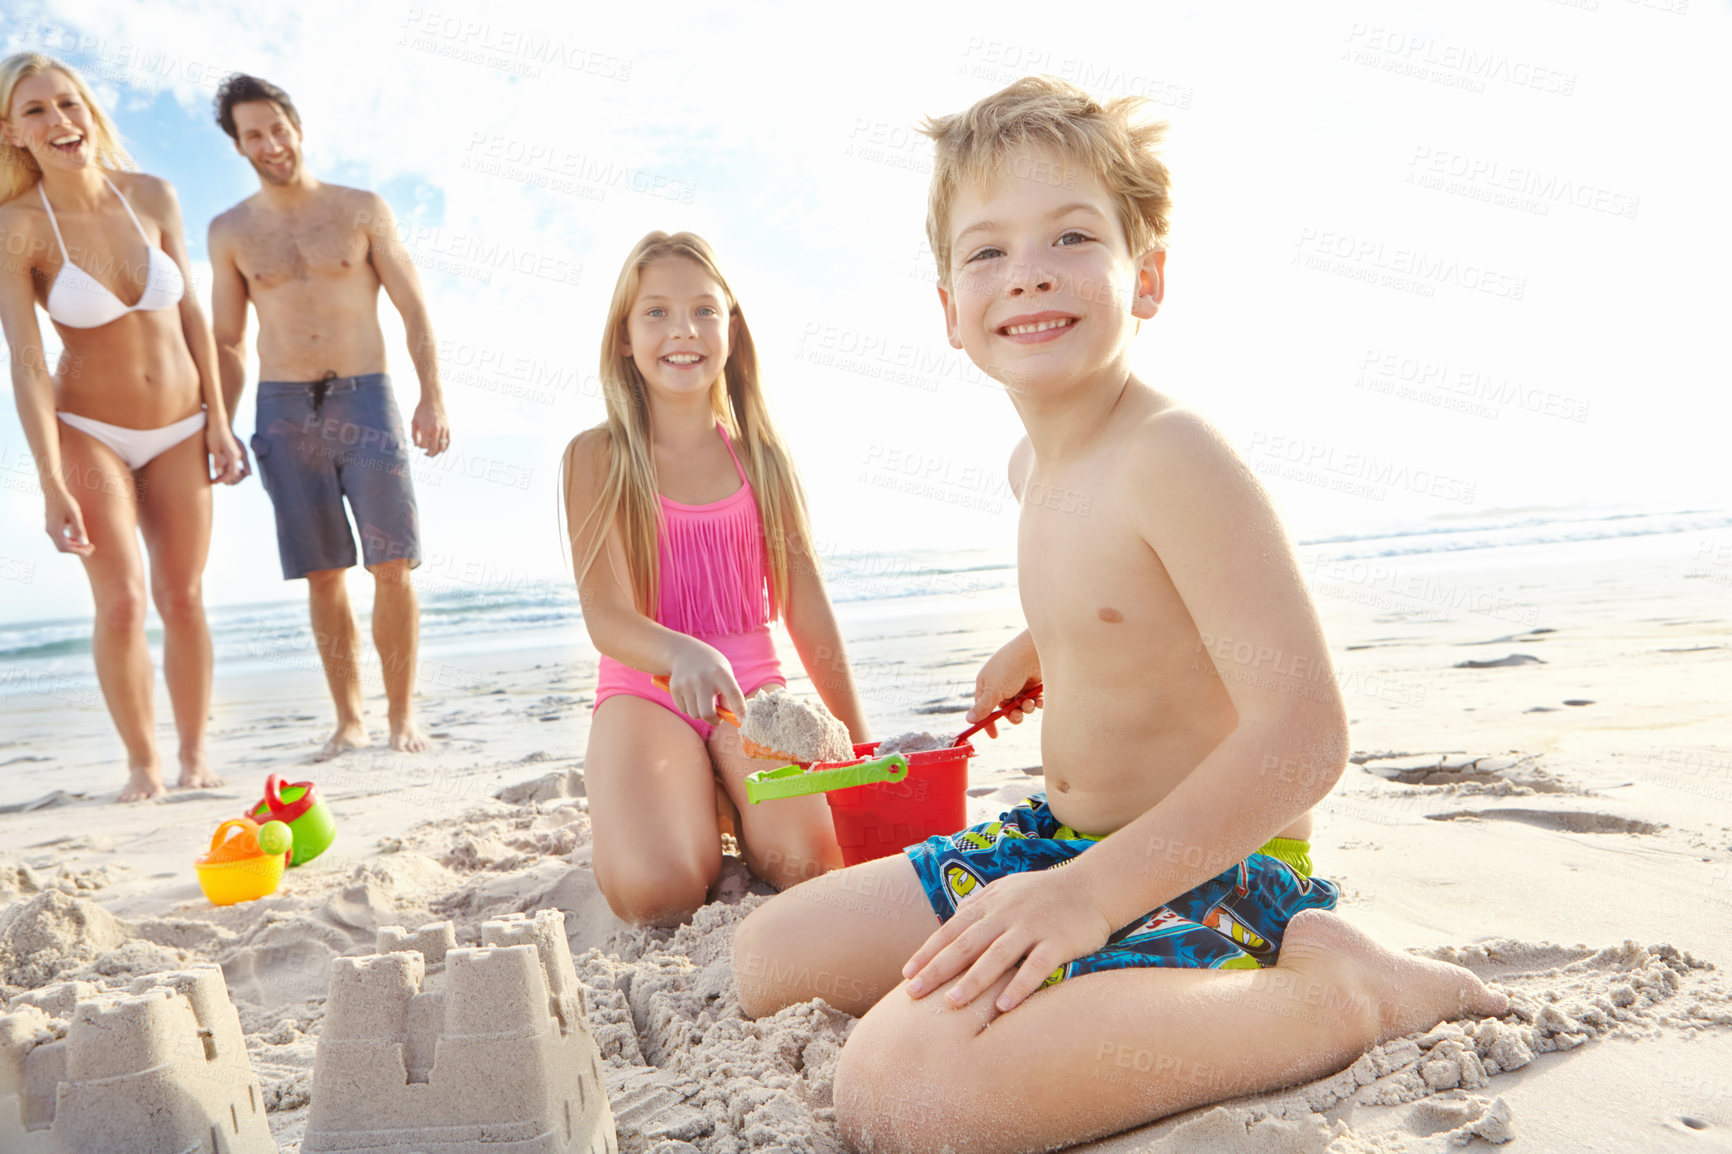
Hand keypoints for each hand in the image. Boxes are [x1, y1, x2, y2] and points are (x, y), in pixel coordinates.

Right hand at [43, 486, 92, 555]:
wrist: (54, 491)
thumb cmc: (65, 502)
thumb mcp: (75, 515)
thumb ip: (79, 529)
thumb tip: (84, 543)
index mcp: (55, 530)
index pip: (66, 548)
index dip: (79, 551)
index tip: (90, 549)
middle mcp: (50, 531)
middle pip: (63, 548)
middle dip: (77, 550)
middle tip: (91, 548)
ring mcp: (49, 529)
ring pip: (61, 544)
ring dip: (74, 546)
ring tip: (87, 543)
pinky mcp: (51, 526)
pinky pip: (60, 538)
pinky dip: (69, 541)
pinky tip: (78, 537)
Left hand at [206, 421, 247, 483]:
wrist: (217, 422)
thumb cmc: (214, 434)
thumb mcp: (213, 448)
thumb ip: (217, 461)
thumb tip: (219, 474)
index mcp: (234, 455)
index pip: (233, 473)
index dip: (223, 479)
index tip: (214, 481)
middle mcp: (238, 456)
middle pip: (236, 474)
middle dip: (227, 480)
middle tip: (215, 481)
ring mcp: (236, 454)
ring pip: (236, 471)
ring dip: (228, 477)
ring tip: (217, 478)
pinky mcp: (233, 452)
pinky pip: (233, 465)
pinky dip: (227, 471)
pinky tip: (219, 471)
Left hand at [412, 396, 449, 456]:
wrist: (432, 400)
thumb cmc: (421, 411)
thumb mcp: (414, 422)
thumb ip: (414, 435)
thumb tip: (416, 446)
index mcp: (425, 429)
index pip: (423, 445)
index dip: (420, 447)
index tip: (419, 444)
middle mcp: (435, 430)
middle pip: (433, 449)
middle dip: (429, 454)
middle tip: (426, 454)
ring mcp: (442, 430)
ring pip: (442, 447)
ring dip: (438, 452)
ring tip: (434, 453)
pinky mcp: (447, 428)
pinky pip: (448, 441)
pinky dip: (445, 447)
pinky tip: (441, 450)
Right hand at [665, 640, 745, 725]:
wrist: (684, 651)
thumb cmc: (711, 666)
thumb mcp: (725, 672)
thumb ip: (730, 693)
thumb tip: (732, 715)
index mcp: (720, 673)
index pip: (733, 694)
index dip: (739, 709)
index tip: (743, 720)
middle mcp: (703, 678)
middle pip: (707, 713)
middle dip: (713, 720)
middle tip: (717, 718)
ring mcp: (687, 683)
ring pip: (695, 714)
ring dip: (700, 712)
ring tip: (702, 699)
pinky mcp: (675, 688)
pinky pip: (684, 710)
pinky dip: (689, 707)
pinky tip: (690, 694)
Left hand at [902, 866, 1113, 1012]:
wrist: (1092, 886)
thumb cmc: (1044, 894)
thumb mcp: (1005, 890)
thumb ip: (978, 908)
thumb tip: (948, 927)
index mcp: (990, 905)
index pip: (951, 930)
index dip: (928, 952)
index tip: (907, 975)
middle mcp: (1007, 914)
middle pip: (966, 944)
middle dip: (938, 969)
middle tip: (913, 993)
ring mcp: (1033, 927)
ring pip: (997, 956)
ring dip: (973, 980)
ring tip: (951, 1003)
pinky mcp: (1058, 942)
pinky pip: (1037, 966)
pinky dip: (1020, 985)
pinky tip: (1005, 1007)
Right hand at [967, 635, 1041, 737]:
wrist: (1036, 653)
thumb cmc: (1010, 667)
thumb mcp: (993, 690)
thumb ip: (982, 708)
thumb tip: (968, 719)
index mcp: (987, 684)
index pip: (983, 708)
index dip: (988, 721)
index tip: (994, 735)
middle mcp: (1002, 685)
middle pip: (1004, 711)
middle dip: (1012, 716)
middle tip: (1017, 715)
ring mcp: (1018, 685)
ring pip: (1020, 708)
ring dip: (1025, 709)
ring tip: (1029, 703)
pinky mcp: (1033, 686)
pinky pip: (1033, 702)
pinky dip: (1036, 703)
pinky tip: (1038, 699)